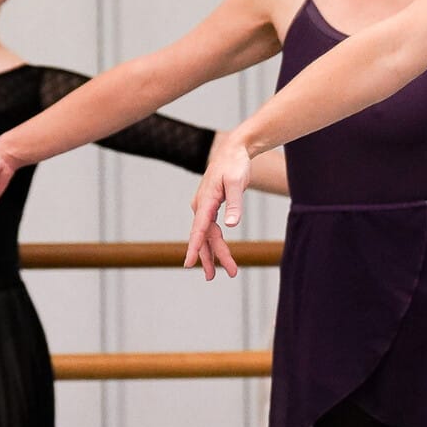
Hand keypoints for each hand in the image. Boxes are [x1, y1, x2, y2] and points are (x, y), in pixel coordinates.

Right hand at [184, 134, 253, 278]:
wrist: (234, 151)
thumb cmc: (236, 164)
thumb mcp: (237, 183)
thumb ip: (234, 204)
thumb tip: (231, 225)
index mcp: (205, 201)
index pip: (199, 229)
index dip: (195, 247)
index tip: (189, 264)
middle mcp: (201, 206)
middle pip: (205, 236)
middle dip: (213, 257)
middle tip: (222, 276)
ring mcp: (204, 206)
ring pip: (208, 235)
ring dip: (215, 253)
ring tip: (222, 272)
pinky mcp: (210, 206)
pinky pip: (210, 229)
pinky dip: (215, 242)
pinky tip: (219, 253)